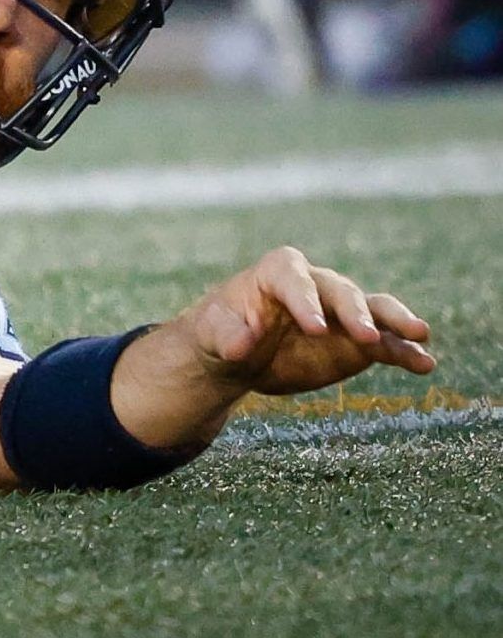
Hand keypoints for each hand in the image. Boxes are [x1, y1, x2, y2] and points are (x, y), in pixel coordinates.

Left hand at [180, 246, 436, 396]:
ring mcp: (341, 313)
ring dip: (395, 322)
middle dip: (354, 312)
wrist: (235, 354)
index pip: (294, 279)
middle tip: (366, 337)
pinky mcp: (357, 341)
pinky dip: (405, 352)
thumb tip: (241, 344)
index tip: (315, 329)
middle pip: (340, 291)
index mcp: (276, 273)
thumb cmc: (219, 334)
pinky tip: (425, 364)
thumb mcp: (212, 335)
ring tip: (418, 335)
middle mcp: (315, 286)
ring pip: (374, 309)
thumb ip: (226, 336)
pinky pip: (386, 343)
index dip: (305, 301)